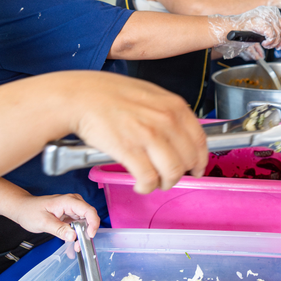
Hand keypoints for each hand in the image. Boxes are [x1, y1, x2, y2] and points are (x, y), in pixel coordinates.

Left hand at [10, 193, 99, 251]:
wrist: (22, 208)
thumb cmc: (30, 212)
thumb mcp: (43, 222)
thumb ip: (59, 229)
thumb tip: (73, 236)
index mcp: (68, 201)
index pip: (89, 211)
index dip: (93, 223)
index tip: (90, 236)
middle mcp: (73, 203)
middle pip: (89, 216)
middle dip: (87, 232)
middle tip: (79, 246)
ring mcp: (72, 208)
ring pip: (85, 222)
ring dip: (82, 235)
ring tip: (75, 247)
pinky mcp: (70, 214)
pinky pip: (78, 224)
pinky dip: (77, 234)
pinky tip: (72, 243)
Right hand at [69, 73, 208, 193]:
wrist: (79, 96)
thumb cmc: (109, 93)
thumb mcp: (149, 94)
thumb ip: (168, 111)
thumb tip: (179, 133)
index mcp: (174, 106)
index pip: (200, 140)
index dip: (200, 159)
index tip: (197, 168)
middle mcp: (166, 120)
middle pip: (189, 159)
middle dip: (182, 173)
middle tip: (171, 176)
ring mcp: (149, 136)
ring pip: (173, 172)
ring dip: (165, 183)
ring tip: (156, 183)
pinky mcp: (129, 150)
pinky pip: (149, 179)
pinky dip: (146, 187)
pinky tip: (140, 185)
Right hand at [211, 6, 280, 57]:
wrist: (228, 29)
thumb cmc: (244, 31)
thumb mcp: (265, 32)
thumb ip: (279, 36)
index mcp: (271, 11)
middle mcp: (269, 11)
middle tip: (276, 47)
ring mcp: (265, 16)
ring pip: (279, 33)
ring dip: (274, 43)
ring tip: (267, 45)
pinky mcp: (261, 22)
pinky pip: (272, 35)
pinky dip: (270, 42)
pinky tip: (264, 44)